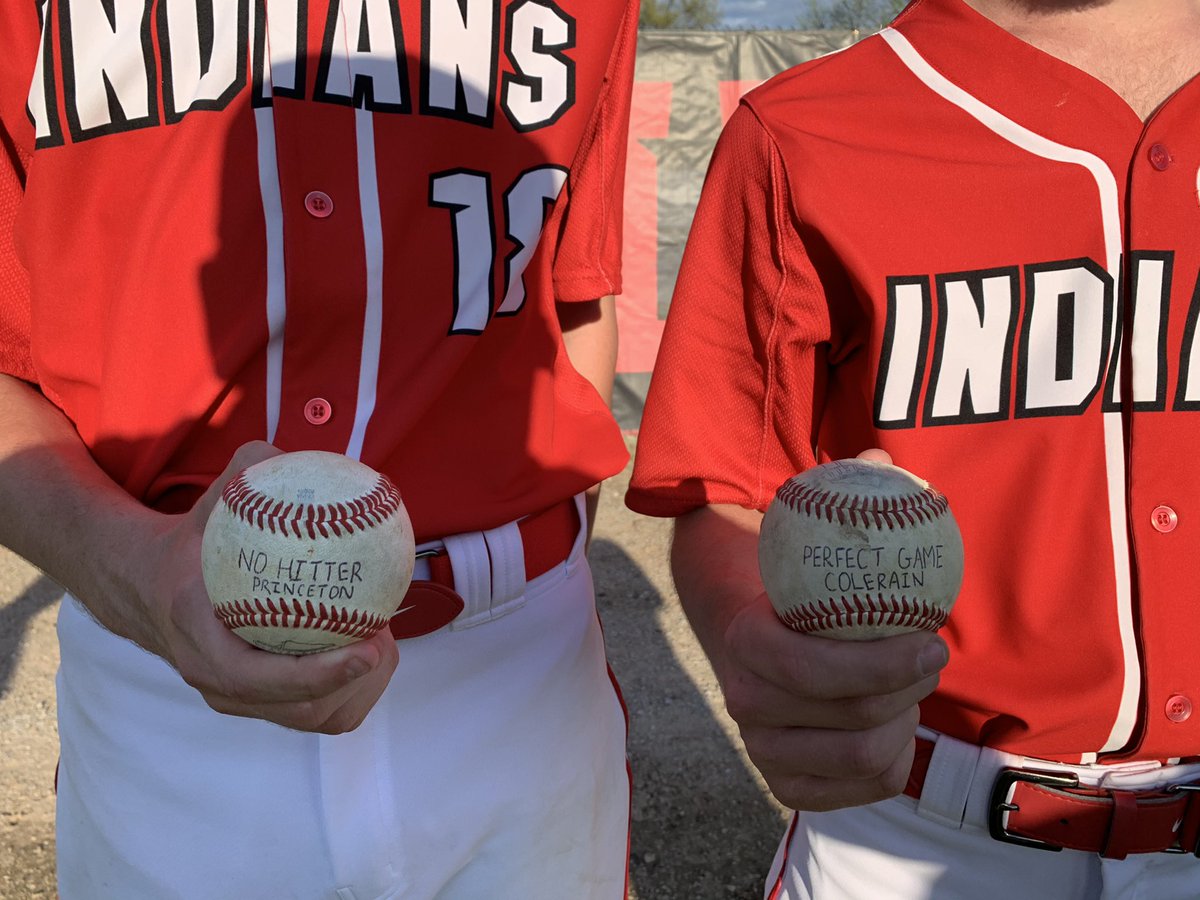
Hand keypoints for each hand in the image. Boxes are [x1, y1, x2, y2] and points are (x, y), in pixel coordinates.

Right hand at [137, 442, 399, 733]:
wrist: (148, 586)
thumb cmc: (194, 541)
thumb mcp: (214, 500)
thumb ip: (254, 470)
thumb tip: (310, 458)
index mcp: (201, 639)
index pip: (260, 677)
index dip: (320, 673)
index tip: (368, 645)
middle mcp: (217, 683)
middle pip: (303, 711)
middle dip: (357, 681)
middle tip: (382, 633)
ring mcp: (239, 701)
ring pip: (317, 718)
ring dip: (360, 687)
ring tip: (378, 638)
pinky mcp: (259, 705)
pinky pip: (318, 712)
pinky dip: (351, 689)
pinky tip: (366, 647)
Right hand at [719, 593, 946, 811]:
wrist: (763, 658)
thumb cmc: (806, 616)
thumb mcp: (815, 587)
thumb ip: (855, 585)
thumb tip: (924, 591)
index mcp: (746, 643)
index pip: (818, 669)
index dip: (887, 664)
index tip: (932, 646)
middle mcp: (745, 702)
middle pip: (857, 714)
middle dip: (910, 688)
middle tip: (929, 664)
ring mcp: (761, 752)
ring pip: (867, 755)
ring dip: (905, 721)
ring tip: (908, 694)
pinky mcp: (787, 789)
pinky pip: (873, 785)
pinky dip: (901, 756)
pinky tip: (894, 728)